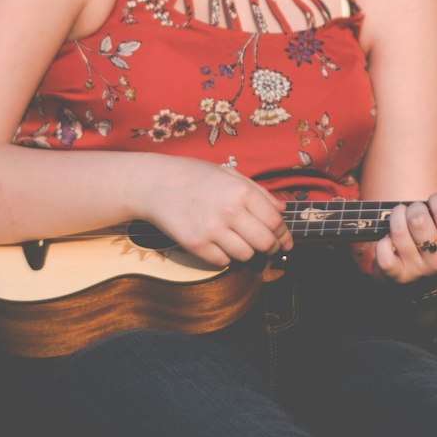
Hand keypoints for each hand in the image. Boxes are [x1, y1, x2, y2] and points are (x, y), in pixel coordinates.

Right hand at [143, 157, 292, 268]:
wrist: (154, 184)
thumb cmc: (194, 176)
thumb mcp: (229, 174)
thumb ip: (259, 192)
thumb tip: (282, 210)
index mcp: (241, 191)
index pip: (275, 222)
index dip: (282, 233)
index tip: (282, 238)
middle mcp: (229, 211)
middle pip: (265, 243)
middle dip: (270, 247)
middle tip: (267, 246)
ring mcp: (211, 230)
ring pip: (246, 255)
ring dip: (247, 252)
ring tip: (239, 241)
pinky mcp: (195, 245)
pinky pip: (223, 262)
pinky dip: (225, 256)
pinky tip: (219, 243)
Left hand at [372, 169, 436, 287]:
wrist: (424, 283)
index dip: (436, 200)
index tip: (434, 203)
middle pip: (418, 220)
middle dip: (413, 207)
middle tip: (415, 210)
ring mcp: (417, 271)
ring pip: (399, 232)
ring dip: (396, 217)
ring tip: (400, 216)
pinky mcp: (396, 277)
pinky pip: (384, 253)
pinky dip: (383, 241)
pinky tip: (390, 238)